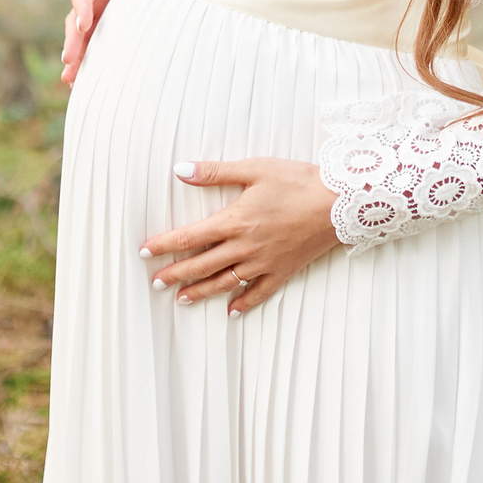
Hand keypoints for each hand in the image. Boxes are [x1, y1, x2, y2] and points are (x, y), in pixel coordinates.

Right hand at [60, 0, 152, 85]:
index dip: (81, 8)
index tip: (83, 25)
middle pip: (77, 21)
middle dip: (73, 41)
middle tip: (69, 60)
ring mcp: (99, 13)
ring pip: (83, 38)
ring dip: (77, 58)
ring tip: (70, 80)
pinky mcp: (109, 25)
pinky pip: (96, 45)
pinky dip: (90, 62)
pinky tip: (84, 84)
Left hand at [142, 158, 341, 313]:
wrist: (338, 202)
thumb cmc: (297, 181)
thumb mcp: (254, 169)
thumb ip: (215, 172)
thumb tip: (180, 170)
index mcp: (234, 221)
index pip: (189, 237)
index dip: (164, 245)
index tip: (144, 252)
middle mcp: (245, 247)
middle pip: (201, 265)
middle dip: (175, 274)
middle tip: (155, 282)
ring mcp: (263, 262)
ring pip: (224, 282)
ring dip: (201, 292)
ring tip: (182, 299)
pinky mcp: (283, 270)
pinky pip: (259, 293)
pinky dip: (243, 304)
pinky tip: (231, 312)